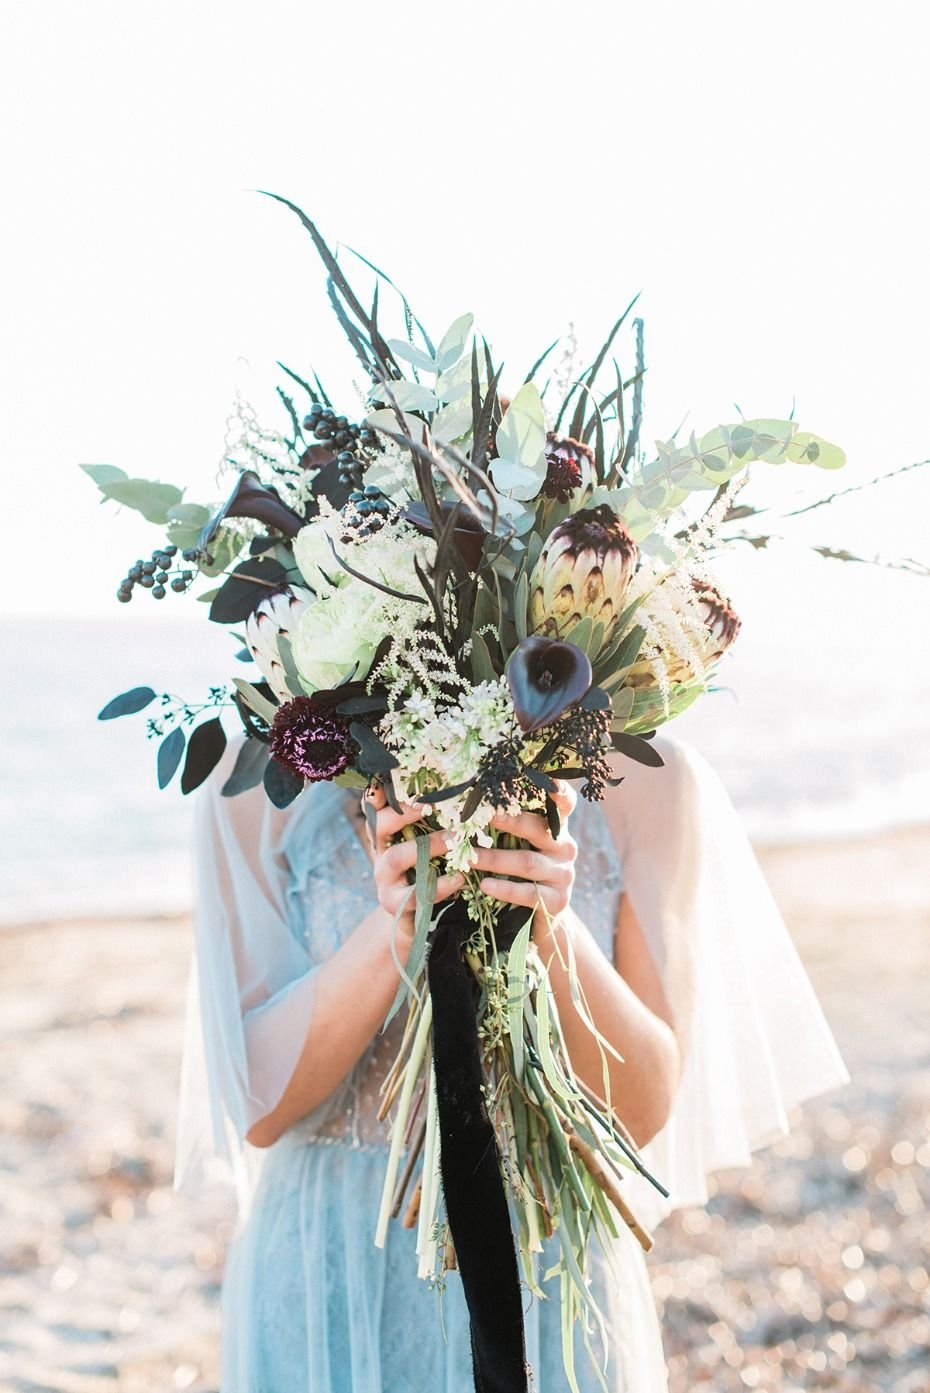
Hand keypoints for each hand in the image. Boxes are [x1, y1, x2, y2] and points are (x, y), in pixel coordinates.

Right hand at [363, 785, 464, 932]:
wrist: (411, 916)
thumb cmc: (422, 869)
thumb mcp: (421, 842)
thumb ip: (430, 820)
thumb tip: (459, 789)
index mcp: (384, 832)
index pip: (373, 806)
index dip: (378, 791)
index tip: (393, 776)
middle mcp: (380, 851)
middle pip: (379, 824)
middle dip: (405, 812)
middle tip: (431, 804)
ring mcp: (384, 878)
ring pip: (397, 856)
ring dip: (429, 845)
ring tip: (455, 839)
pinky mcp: (395, 903)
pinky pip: (415, 893)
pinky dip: (440, 885)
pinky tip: (459, 877)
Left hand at [469, 781, 577, 918]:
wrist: (541, 915)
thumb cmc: (523, 871)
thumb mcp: (522, 844)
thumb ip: (509, 825)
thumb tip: (470, 801)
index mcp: (557, 827)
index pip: (565, 805)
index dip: (560, 792)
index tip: (551, 781)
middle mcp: (565, 847)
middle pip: (538, 829)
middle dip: (509, 821)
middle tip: (484, 815)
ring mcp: (563, 874)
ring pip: (527, 862)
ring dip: (494, 859)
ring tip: (470, 857)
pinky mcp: (558, 900)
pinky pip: (529, 893)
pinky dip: (504, 889)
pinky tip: (485, 886)